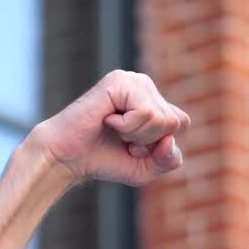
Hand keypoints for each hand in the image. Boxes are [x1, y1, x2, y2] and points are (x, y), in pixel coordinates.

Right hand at [24, 70, 190, 187]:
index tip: (133, 146)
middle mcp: (144, 85)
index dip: (160, 144)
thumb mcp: (147, 167)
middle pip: (175, 122)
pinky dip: (127, 127)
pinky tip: (107, 120)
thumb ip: (169, 159)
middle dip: (149, 141)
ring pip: (162, 118)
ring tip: (114, 129)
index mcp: (153, 99)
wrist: (67, 158)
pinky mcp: (119, 82)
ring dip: (137, 135)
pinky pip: (146, 113)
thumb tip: (170, 140)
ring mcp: (132, 81)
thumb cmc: (104, 160)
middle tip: (122, 139)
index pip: (182, 123)